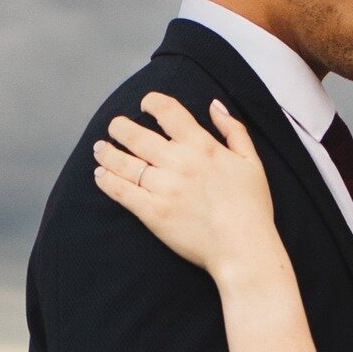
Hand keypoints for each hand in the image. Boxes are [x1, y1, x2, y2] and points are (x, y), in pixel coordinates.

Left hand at [93, 92, 279, 283]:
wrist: (243, 249)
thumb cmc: (251, 207)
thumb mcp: (252, 162)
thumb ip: (233, 130)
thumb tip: (214, 105)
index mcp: (202, 146)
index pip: (168, 112)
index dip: (152, 102)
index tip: (145, 104)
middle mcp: (179, 163)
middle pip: (137, 135)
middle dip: (120, 127)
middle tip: (115, 127)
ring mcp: (163, 188)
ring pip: (124, 163)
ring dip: (107, 153)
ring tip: (100, 149)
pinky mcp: (153, 213)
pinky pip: (122, 192)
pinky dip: (107, 181)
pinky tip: (100, 175)